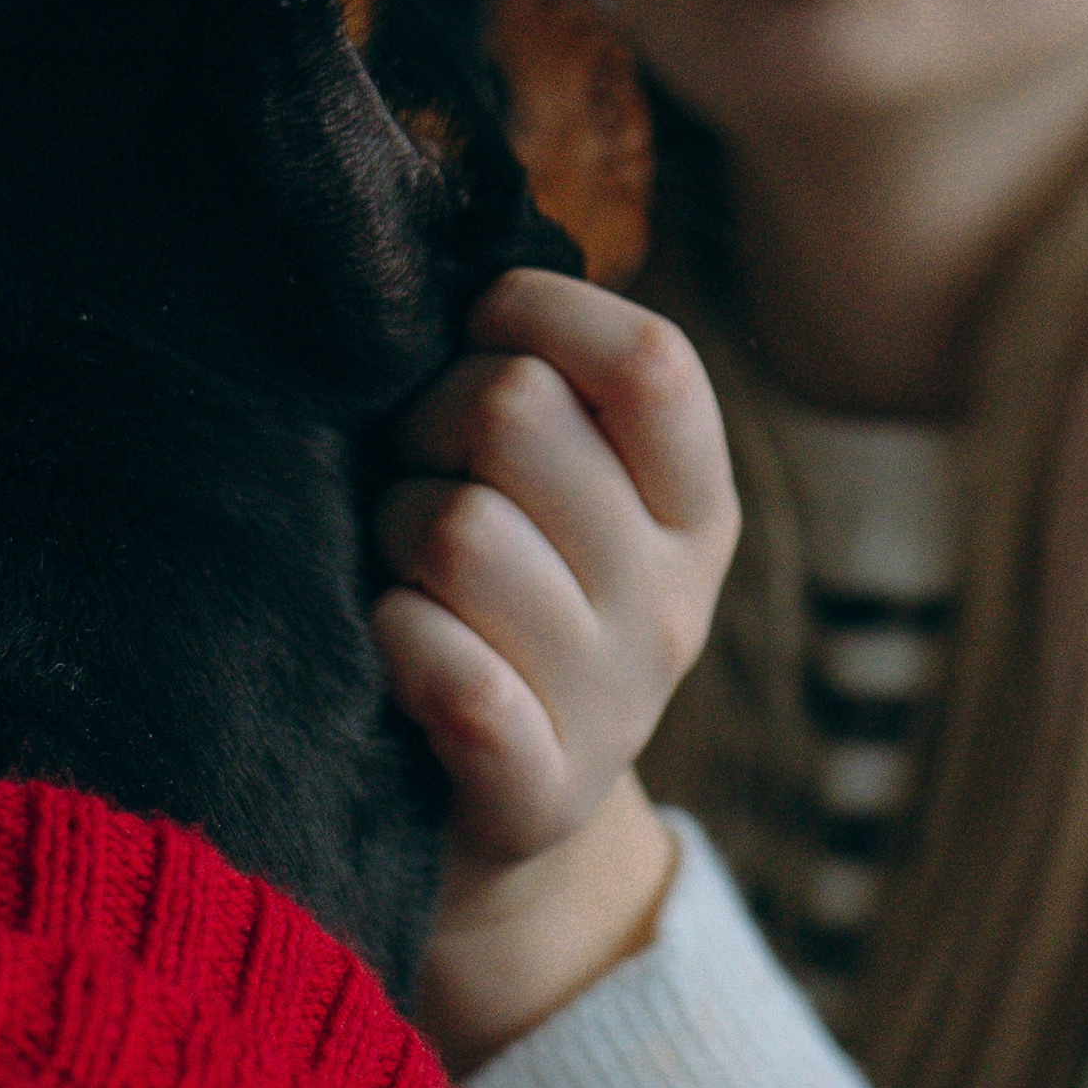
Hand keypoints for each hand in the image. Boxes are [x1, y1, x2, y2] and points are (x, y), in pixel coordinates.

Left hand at [372, 268, 739, 1069]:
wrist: (500, 832)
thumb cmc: (504, 607)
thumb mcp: (568, 500)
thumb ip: (546, 392)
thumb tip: (452, 254)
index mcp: (697, 507)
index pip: (649, 358)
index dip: (540, 309)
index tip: (475, 324)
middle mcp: (672, 599)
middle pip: (521, 415)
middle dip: (429, 417)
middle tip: (413, 467)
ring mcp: (616, 702)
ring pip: (458, 531)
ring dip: (392, 533)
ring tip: (397, 566)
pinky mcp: (538, 791)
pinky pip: (448, 672)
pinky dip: (396, 641)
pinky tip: (389, 643)